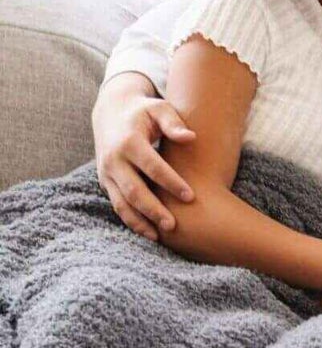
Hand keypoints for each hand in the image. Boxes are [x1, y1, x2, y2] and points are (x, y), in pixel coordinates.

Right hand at [93, 85, 196, 240]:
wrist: (111, 112)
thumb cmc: (144, 111)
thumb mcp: (158, 109)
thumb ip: (173, 122)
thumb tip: (190, 137)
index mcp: (129, 142)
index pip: (152, 166)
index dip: (171, 182)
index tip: (191, 196)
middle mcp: (114, 160)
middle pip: (134, 190)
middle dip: (153, 209)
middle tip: (174, 225)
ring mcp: (106, 173)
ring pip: (122, 203)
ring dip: (139, 221)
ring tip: (160, 237)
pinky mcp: (105, 182)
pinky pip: (118, 205)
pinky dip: (131, 220)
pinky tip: (149, 234)